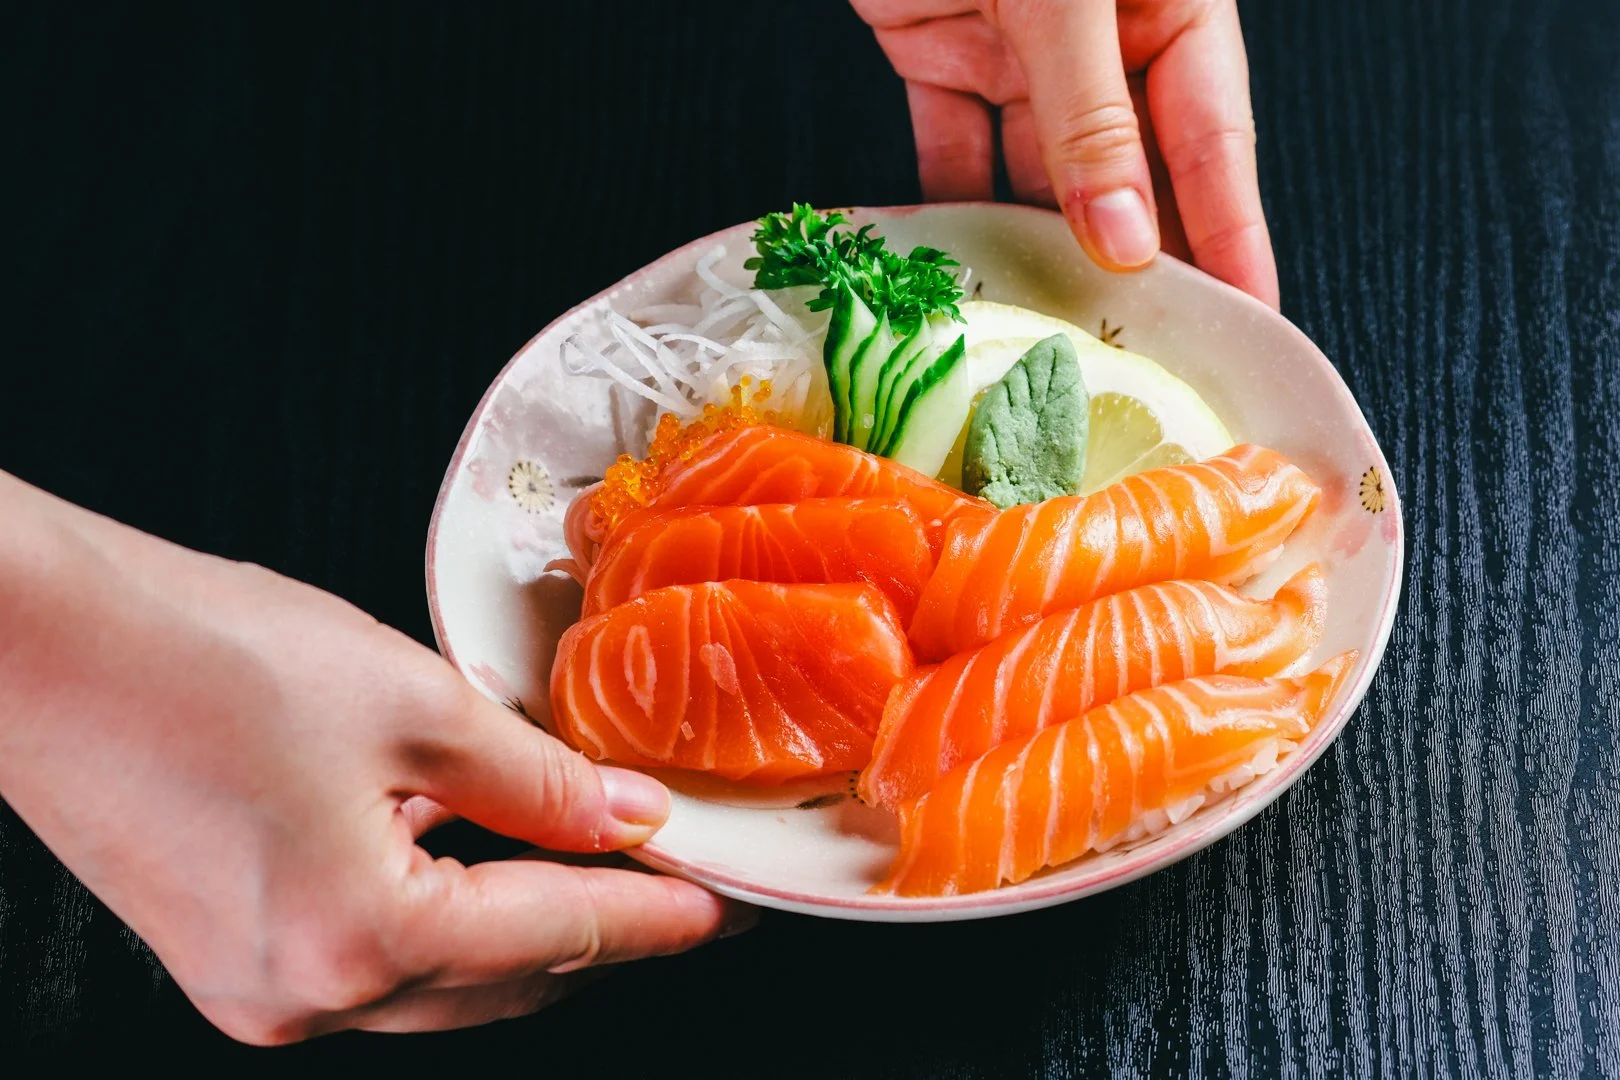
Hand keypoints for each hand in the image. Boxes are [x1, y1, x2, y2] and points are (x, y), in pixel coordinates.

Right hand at [0, 473, 750, 1043]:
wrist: (39, 640)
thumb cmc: (197, 655)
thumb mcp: (411, 702)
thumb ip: (534, 777)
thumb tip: (619, 815)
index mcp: (363, 941)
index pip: (563, 935)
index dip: (660, 917)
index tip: (725, 907)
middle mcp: (306, 997)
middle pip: (508, 979)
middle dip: (600, 928)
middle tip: (672, 877)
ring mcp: (256, 990)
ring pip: (442, 981)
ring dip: (524, 926)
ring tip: (593, 862)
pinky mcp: (226, 958)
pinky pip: (372, 958)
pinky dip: (443, 914)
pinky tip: (477, 857)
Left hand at [853, 0, 1278, 306]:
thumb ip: (1090, 112)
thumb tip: (1125, 233)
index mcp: (1171, 6)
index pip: (1212, 144)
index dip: (1231, 237)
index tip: (1248, 320)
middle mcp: (1103, 36)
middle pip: (1127, 172)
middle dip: (1131, 263)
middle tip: (1142, 356)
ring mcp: (1019, 45)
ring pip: (1036, 172)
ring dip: (1036, 248)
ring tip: (1048, 335)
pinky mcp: (939, 47)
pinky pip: (951, 145)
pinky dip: (949, 203)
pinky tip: (961, 266)